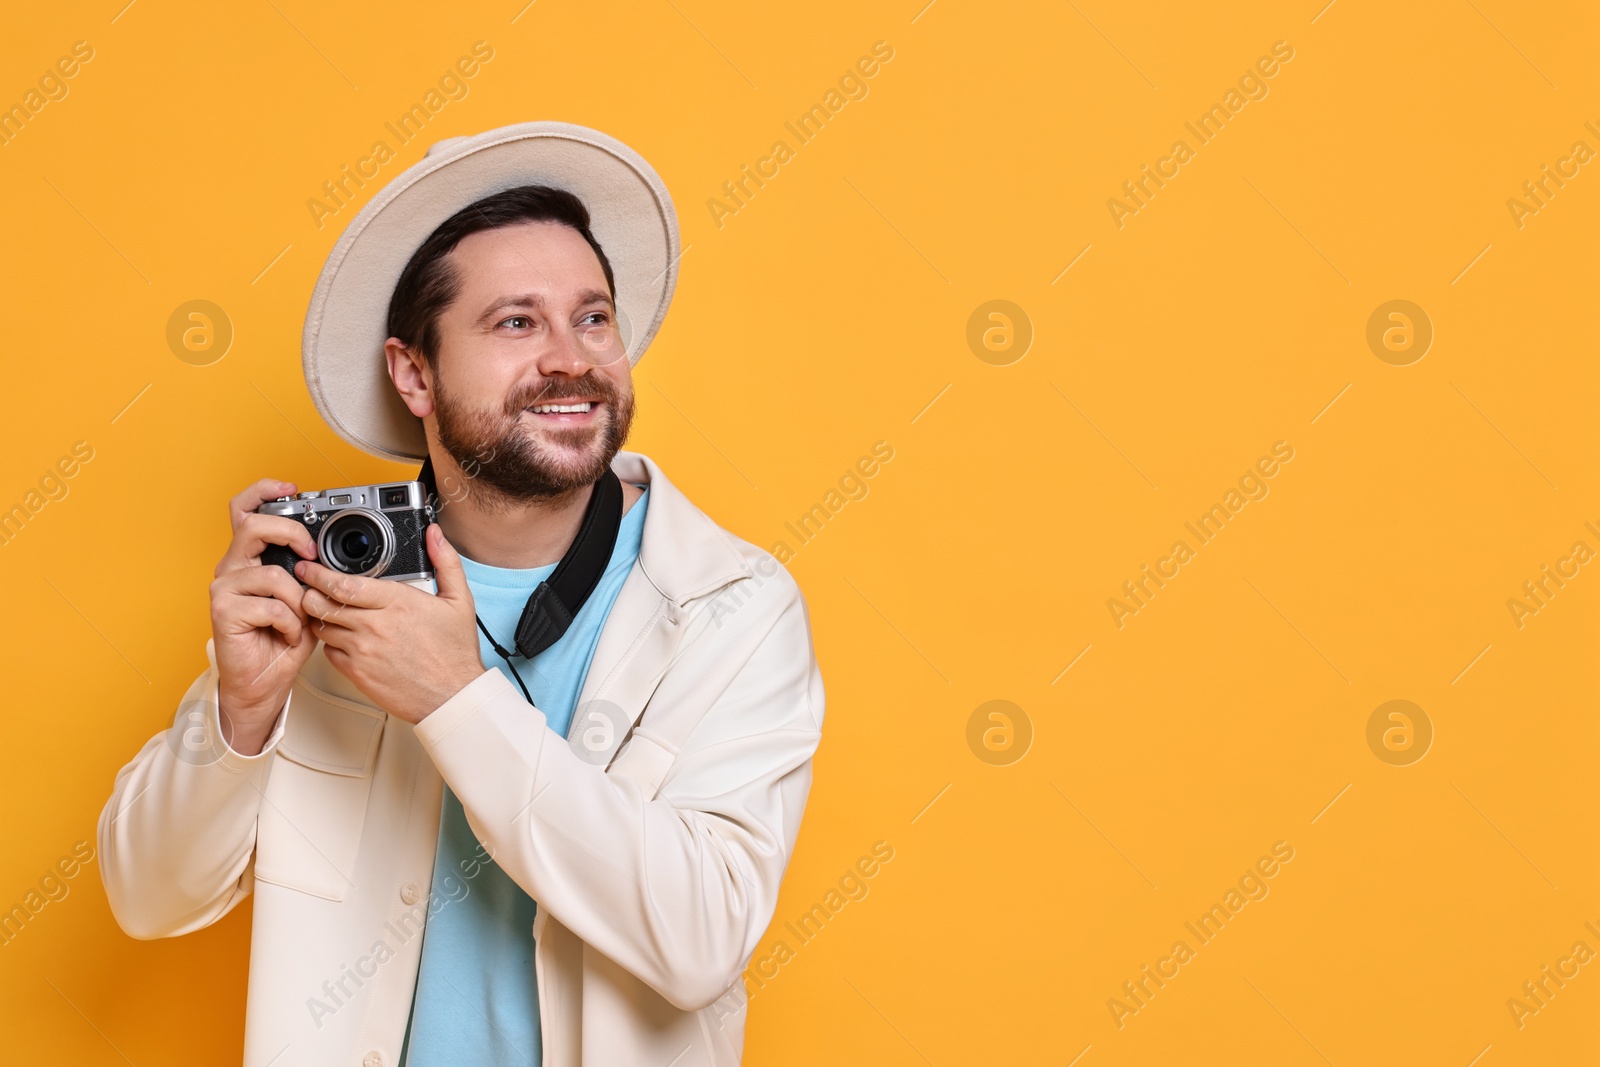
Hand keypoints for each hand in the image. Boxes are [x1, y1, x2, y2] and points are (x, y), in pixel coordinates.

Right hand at [211, 479, 320, 754]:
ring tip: (298, 619)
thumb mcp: (307, 598)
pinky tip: (286, 634)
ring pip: (271, 573)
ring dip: (297, 600)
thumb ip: (312, 573)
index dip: (264, 491)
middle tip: (311, 555)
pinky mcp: (222, 611)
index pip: (245, 510)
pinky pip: (270, 605)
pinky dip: (290, 622)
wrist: (264, 682)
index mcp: (250, 558)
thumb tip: (330, 554)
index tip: (292, 489)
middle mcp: (232, 568)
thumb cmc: (284, 640)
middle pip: (253, 526)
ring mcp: (224, 589)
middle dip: (290, 535)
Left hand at [297, 523, 485, 723]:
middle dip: (308, 592)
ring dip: (318, 617)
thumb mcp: (459, 601)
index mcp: (397, 602)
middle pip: (321, 603)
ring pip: (321, 627)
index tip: (311, 567)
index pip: (343, 584)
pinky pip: (328, 653)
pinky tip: (341, 638)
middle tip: (307, 587)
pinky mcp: (357, 673)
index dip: (319, 574)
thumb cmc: (454, 654)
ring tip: (324, 611)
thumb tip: (435, 536)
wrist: (452, 696)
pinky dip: (330, 643)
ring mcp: (363, 650)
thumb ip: (446, 562)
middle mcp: (375, 625)